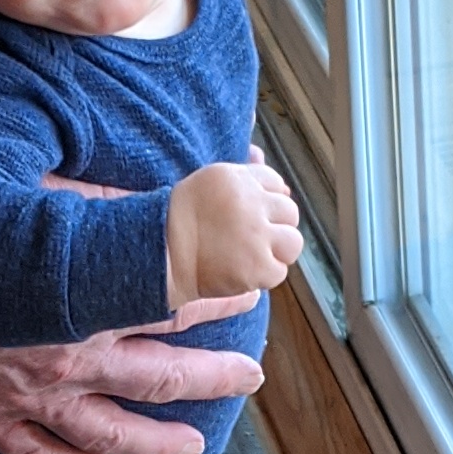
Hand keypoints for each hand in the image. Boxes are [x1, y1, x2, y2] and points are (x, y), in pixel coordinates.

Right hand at [0, 137, 259, 453]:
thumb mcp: (30, 205)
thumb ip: (94, 209)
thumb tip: (153, 201)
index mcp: (79, 305)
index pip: (170, 305)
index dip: (218, 298)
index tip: (251, 288)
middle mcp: (62, 361)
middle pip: (159, 378)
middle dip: (212, 379)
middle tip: (248, 377)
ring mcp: (25, 397)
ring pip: (109, 434)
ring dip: (157, 442)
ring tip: (193, 447)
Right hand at [165, 153, 302, 310]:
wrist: (159, 259)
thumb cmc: (180, 223)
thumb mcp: (209, 184)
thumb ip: (245, 177)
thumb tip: (281, 182)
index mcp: (236, 179)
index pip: (274, 183)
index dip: (265, 202)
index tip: (248, 216)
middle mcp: (250, 203)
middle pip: (290, 212)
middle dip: (275, 226)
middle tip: (250, 240)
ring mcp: (256, 235)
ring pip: (293, 241)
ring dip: (278, 251)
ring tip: (253, 256)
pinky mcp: (257, 266)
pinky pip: (279, 271)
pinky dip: (264, 275)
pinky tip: (243, 271)